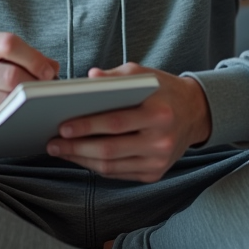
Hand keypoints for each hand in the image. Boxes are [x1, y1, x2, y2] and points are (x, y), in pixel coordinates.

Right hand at [0, 32, 58, 141]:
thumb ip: (21, 55)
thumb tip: (51, 68)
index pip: (8, 44)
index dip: (34, 58)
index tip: (47, 71)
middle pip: (10, 76)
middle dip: (34, 85)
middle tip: (43, 91)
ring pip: (6, 100)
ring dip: (26, 105)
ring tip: (32, 103)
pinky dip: (13, 119)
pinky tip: (17, 116)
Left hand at [46, 64, 211, 182]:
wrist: (195, 113)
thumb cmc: (164, 91)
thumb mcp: (144, 74)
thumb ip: (116, 76)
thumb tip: (88, 78)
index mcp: (159, 113)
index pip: (116, 123)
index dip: (87, 126)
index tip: (62, 127)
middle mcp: (161, 141)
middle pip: (110, 149)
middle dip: (76, 147)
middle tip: (53, 143)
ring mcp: (159, 161)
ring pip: (111, 167)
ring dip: (81, 160)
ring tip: (61, 150)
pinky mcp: (154, 174)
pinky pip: (119, 174)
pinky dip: (96, 167)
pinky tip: (80, 157)